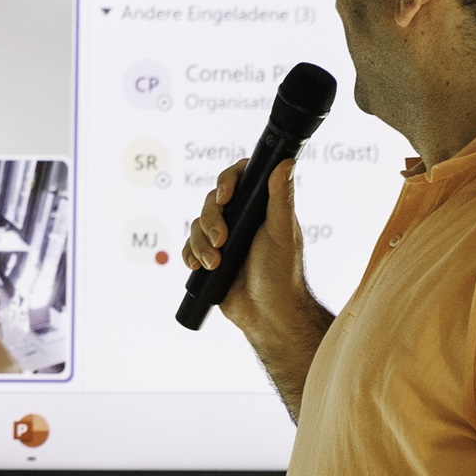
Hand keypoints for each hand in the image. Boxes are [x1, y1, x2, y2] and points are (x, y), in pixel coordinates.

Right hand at [182, 156, 313, 343]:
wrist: (267, 312)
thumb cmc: (282, 272)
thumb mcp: (281, 231)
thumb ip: (281, 198)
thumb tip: (287, 162)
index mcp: (259, 208)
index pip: (238, 179)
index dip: (227, 181)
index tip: (225, 196)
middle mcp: (240, 219)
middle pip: (211, 202)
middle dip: (211, 220)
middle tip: (222, 240)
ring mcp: (223, 239)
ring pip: (197, 225)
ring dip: (201, 243)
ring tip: (215, 263)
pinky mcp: (209, 258)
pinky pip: (188, 247)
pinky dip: (190, 254)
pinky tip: (199, 266)